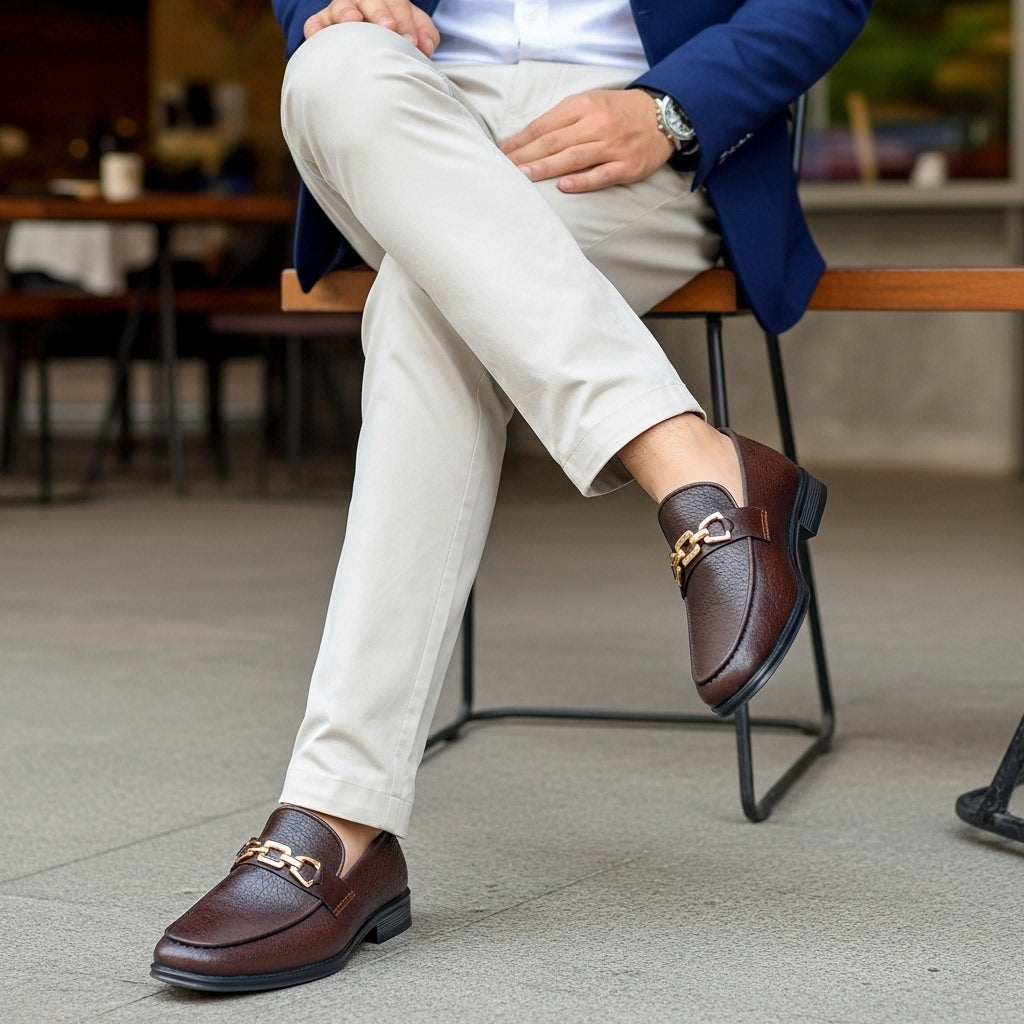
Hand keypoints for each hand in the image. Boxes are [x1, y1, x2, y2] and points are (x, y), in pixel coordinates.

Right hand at [304, 0, 438, 57]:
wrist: (373, 37)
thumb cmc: (395, 34)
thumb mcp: (414, 30)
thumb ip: (424, 33)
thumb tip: (426, 46)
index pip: (397, 3)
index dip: (406, 21)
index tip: (413, 42)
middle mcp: (363, 0)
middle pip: (371, 0)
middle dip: (381, 13)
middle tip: (390, 28)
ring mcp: (341, 10)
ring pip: (341, 6)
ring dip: (347, 13)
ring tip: (354, 20)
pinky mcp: (323, 25)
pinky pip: (315, 24)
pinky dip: (315, 29)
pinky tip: (317, 37)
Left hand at [500, 89, 674, 192]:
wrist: (662, 115)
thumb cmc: (617, 112)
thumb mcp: (589, 104)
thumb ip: (561, 120)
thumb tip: (526, 140)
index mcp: (583, 106)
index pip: (544, 125)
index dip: (521, 140)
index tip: (502, 154)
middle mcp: (596, 124)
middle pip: (554, 142)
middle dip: (526, 156)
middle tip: (504, 169)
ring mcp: (612, 146)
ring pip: (573, 158)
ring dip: (545, 168)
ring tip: (523, 177)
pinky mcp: (627, 166)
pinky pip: (601, 175)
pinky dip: (582, 181)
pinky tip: (563, 186)